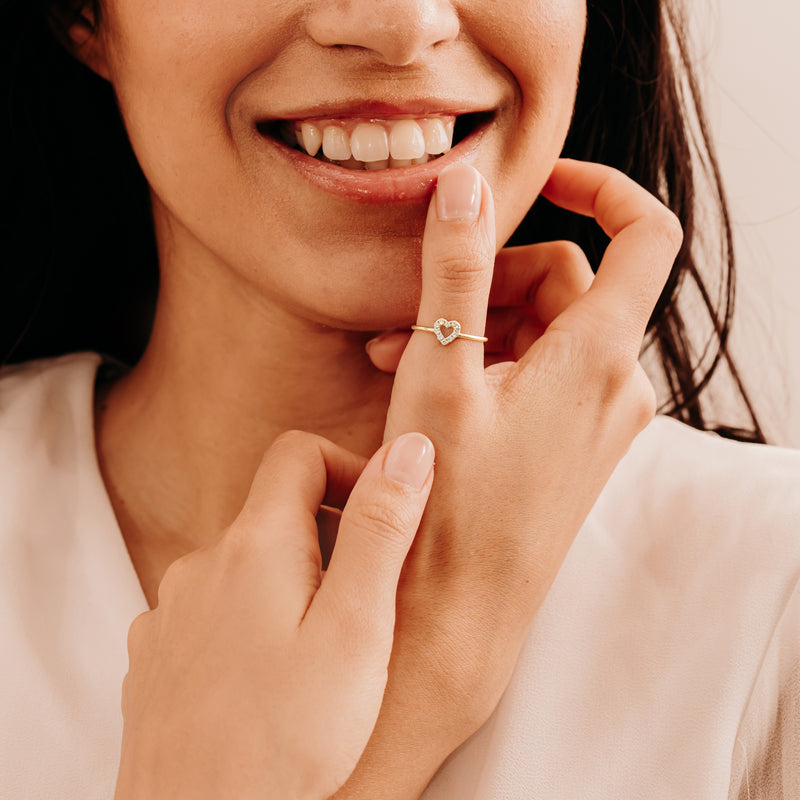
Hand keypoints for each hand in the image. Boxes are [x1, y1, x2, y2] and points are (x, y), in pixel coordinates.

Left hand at [114, 430, 434, 799]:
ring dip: (284, 588)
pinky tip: (266, 683)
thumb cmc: (289, 739)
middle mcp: (200, 564)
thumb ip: (381, 529)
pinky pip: (208, 612)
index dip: (346, 469)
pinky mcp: (154, 657)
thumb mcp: (358, 628)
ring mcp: (169, 612)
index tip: (375, 522)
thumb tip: (408, 447)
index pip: (298, 453)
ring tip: (315, 657)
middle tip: (360, 610)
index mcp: (256, 544)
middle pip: (271, 512)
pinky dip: (244, 625)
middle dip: (324, 541)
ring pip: (241, 566)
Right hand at [338, 160, 681, 797]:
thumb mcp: (441, 372)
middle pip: (566, 281)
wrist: (459, 607)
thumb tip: (467, 186)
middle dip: (490, 277)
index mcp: (597, 355)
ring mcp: (596, 417)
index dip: (600, 189)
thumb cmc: (448, 501)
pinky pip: (542, 375)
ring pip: (545, 330)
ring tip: (400, 350)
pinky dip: (490, 363)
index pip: (644, 235)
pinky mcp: (573, 443)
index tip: (542, 181)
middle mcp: (613, 383)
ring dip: (476, 324)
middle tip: (417, 306)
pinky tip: (428, 382)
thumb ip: (457, 270)